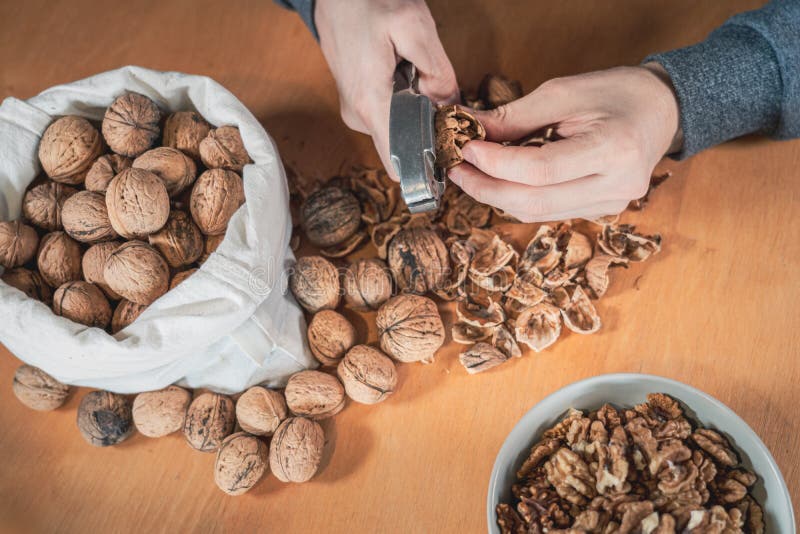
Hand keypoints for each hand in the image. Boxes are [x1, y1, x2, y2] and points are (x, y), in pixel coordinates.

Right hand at [315, 0, 458, 179]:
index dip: (428, 165)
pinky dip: (403, 100)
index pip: (399, 165)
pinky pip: (388, 114)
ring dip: (415, 109)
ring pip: (398, 128)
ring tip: (414, 72)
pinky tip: (403, 71)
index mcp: (371, 105)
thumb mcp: (414, 25)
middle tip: (436, 90)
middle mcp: (359, 116)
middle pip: (404, 145)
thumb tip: (450, 107)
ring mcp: (355, 110)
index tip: (449, 151)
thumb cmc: (368, 1)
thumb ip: (437, 71)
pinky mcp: (357, 101)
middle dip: (427, 125)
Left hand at [448, 65, 680, 221]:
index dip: (495, 163)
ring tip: (473, 175)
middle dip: (488, 188)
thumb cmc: (618, 93)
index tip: (467, 148)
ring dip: (499, 196)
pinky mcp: (601, 211)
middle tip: (458, 171)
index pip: (540, 170)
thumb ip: (516, 116)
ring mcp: (611, 204)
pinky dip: (519, 199)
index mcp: (614, 150)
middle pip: (535, 202)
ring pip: (538, 213)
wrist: (662, 110)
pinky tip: (500, 182)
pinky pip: (549, 213)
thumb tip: (471, 128)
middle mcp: (617, 186)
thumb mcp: (565, 92)